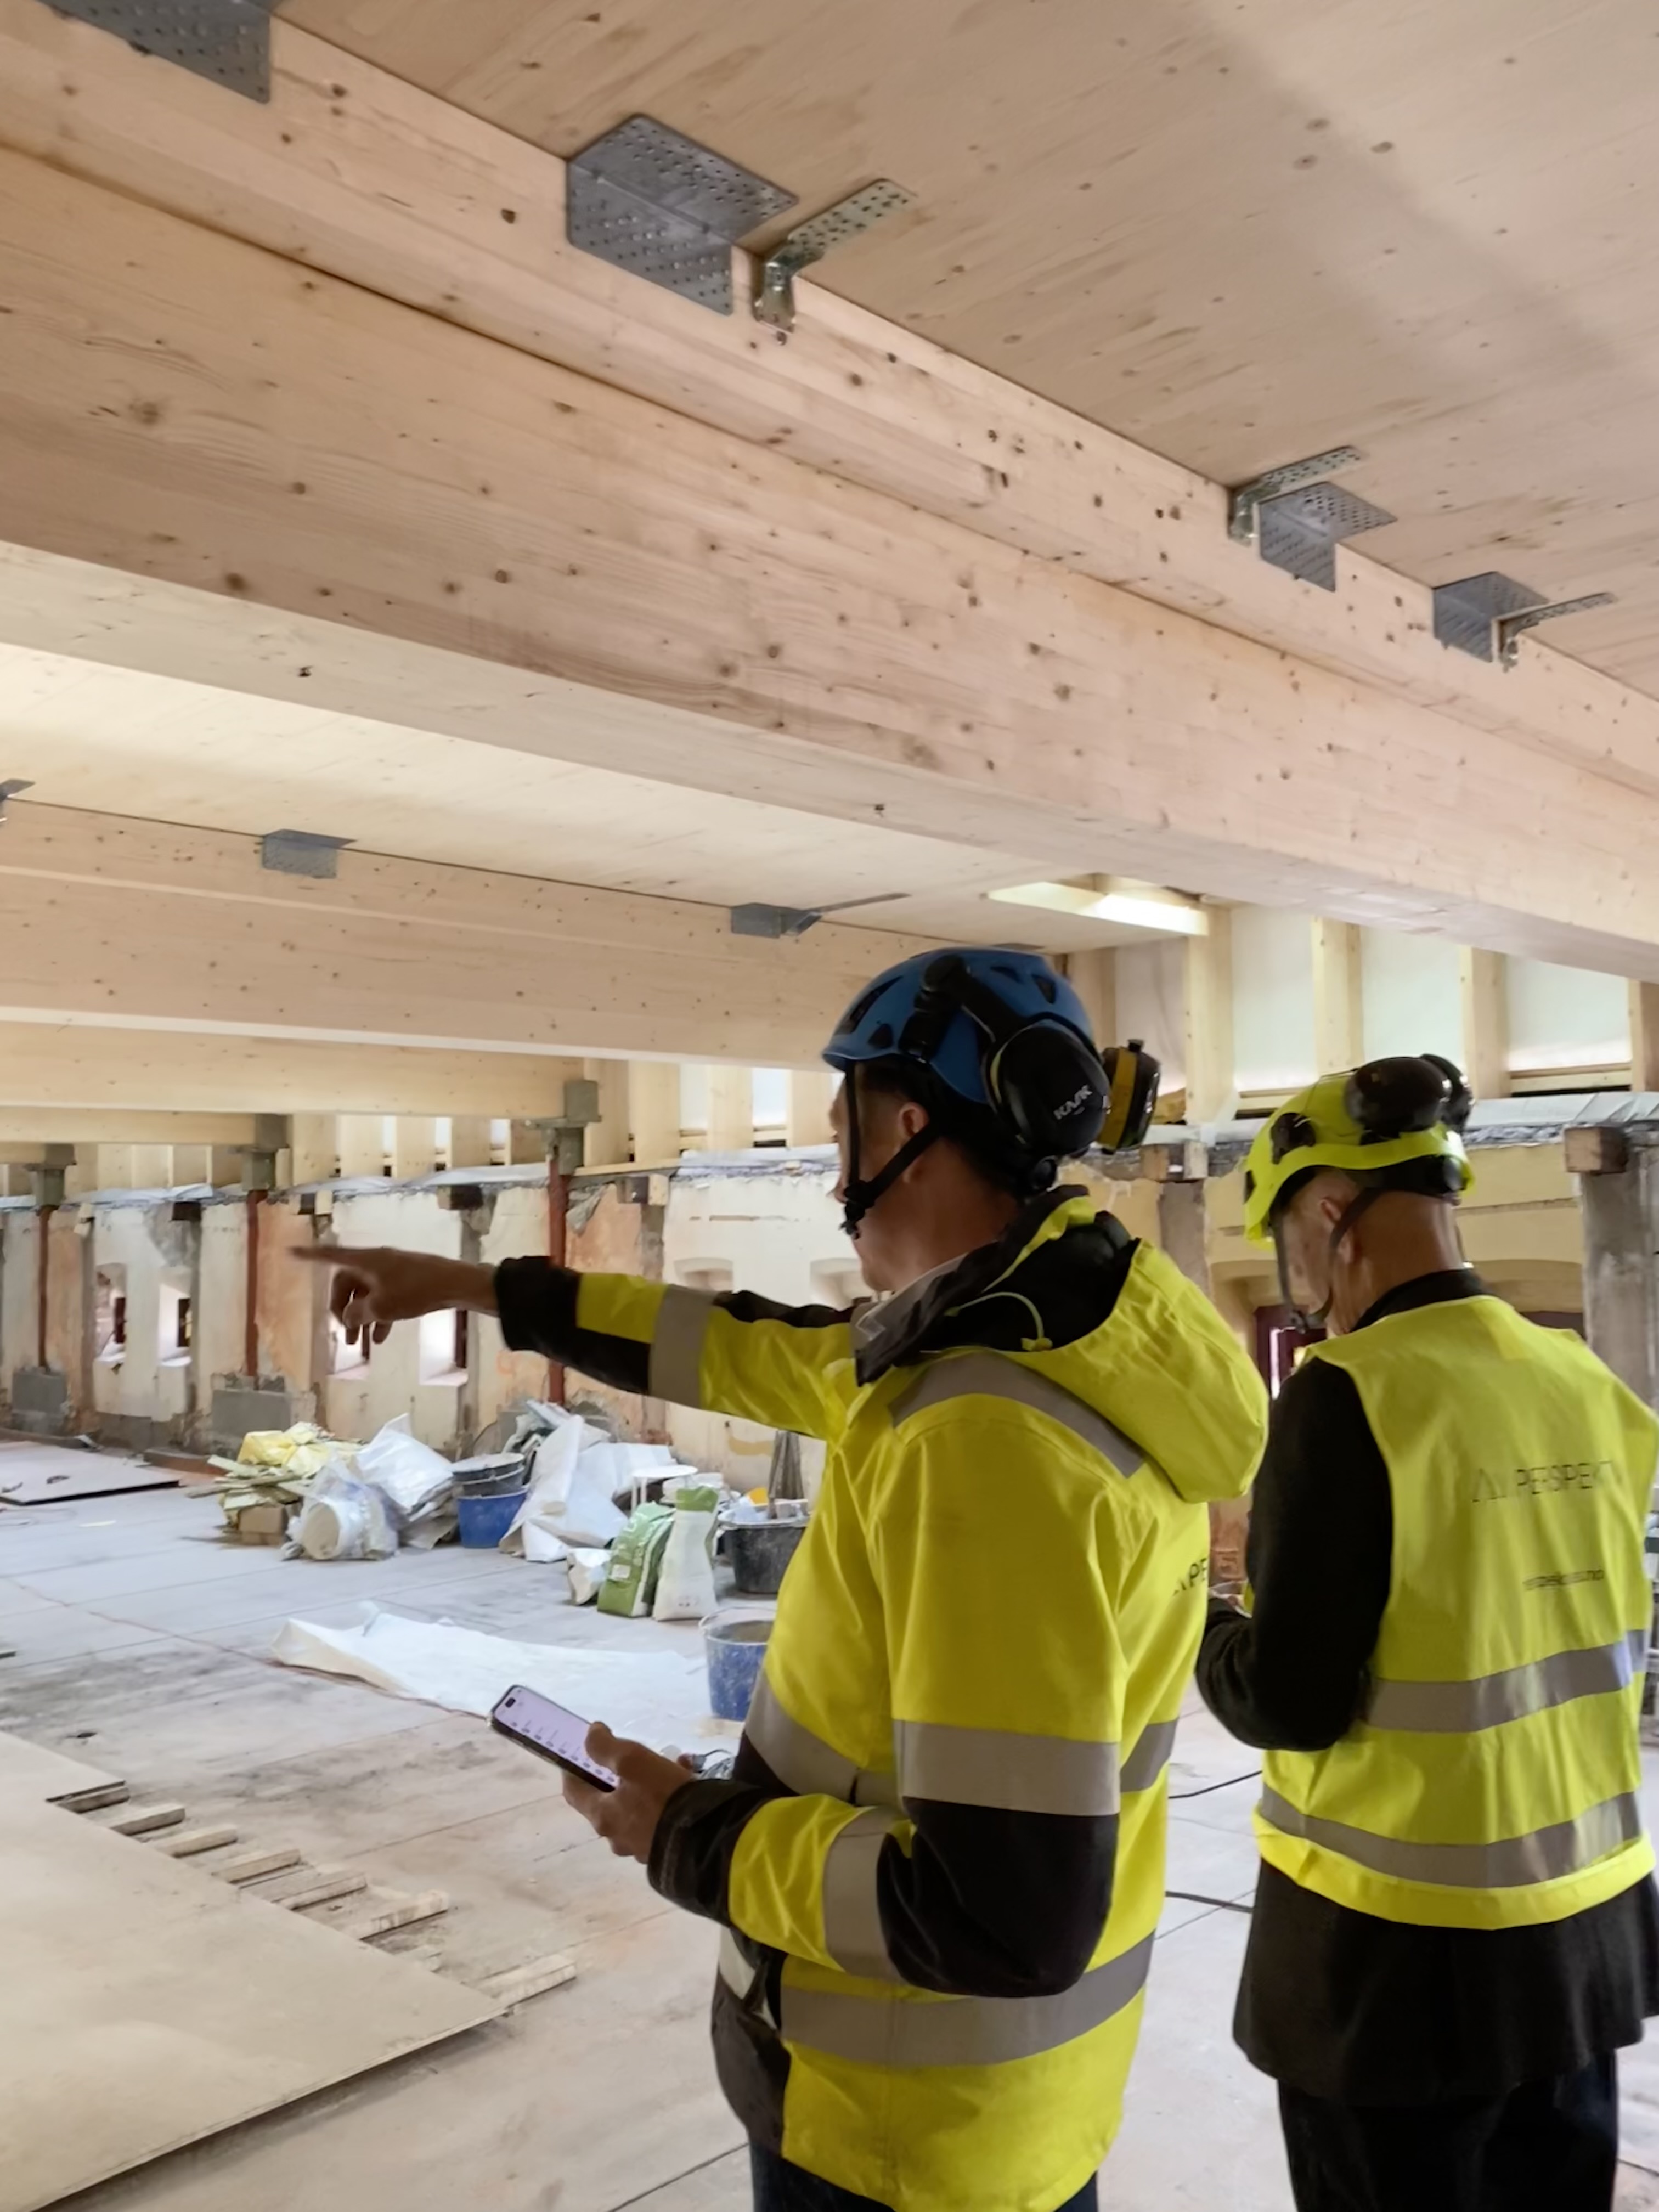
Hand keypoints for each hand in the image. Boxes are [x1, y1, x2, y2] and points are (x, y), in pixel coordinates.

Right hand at [294, 1244, 494, 1345]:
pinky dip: (379, 1316)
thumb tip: (350, 1318)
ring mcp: (391, 1271)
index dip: (309, 1256)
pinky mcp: (406, 1281)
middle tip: (345, 1335)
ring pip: (366, 1294)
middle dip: (343, 1310)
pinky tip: (381, 1339)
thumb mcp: (380, 1307)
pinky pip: (384, 1298)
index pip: (330, 1256)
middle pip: (347, 1284)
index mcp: (364, 1260)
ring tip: (360, 1345)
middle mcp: (375, 1261)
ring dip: (361, 1318)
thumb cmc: (415, 1291)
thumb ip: (358, 1314)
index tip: (290, 1252)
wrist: (455, 1284)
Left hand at [562, 1723, 694, 1862]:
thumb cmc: (662, 1797)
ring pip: (636, 1808)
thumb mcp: (633, 1762)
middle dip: (618, 1776)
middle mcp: (616, 1836)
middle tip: (632, 1757)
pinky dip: (664, 1799)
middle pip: (606, 1801)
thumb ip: (606, 1747)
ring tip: (671, 1763)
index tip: (577, 1754)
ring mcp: (640, 1846)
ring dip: (646, 1785)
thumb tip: (590, 1735)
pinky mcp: (663, 1849)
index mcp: (602, 1817)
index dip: (572, 1771)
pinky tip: (688, 1779)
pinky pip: (657, 1818)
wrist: (705, 1838)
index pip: (573, 1792)